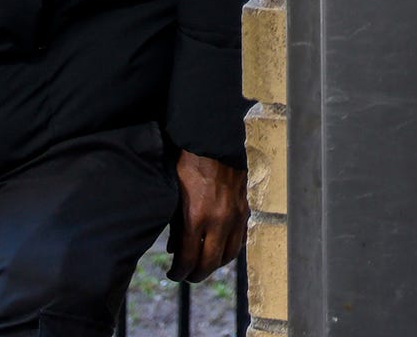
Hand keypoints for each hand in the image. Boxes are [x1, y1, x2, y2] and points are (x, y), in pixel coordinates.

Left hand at [169, 148, 244, 282]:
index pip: (188, 259)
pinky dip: (230, 249)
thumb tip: (175, 249)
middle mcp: (219, 220)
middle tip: (186, 276)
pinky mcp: (244, 208)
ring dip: (215, 264)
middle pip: (210, 263)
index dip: (179, 272)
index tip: (173, 274)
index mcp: (196, 217)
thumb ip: (175, 225)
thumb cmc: (187, 164)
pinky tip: (220, 249)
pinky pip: (240, 238)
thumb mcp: (174, 195)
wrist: (212, 140)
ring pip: (229, 254)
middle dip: (196, 274)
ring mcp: (234, 215)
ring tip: (203, 265)